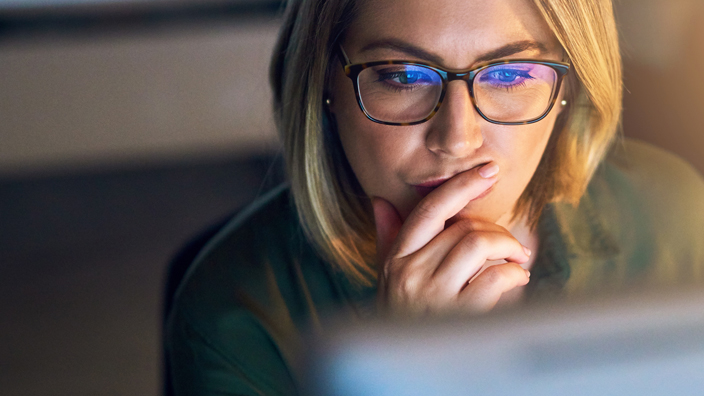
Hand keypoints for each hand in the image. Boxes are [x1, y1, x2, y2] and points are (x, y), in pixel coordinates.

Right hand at [372, 163, 530, 315]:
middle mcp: (410, 273)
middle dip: (496, 231)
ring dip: (509, 248)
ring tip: (517, 261)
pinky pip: (495, 278)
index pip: (430, 209)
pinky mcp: (457, 317)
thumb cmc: (400, 319)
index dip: (461, 185)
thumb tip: (379, 201)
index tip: (488, 171)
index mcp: (396, 258)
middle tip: (511, 245)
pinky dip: (515, 275)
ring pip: (479, 245)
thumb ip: (388, 239)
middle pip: (463, 227)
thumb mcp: (386, 278)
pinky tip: (517, 281)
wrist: (404, 372)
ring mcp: (433, 296)